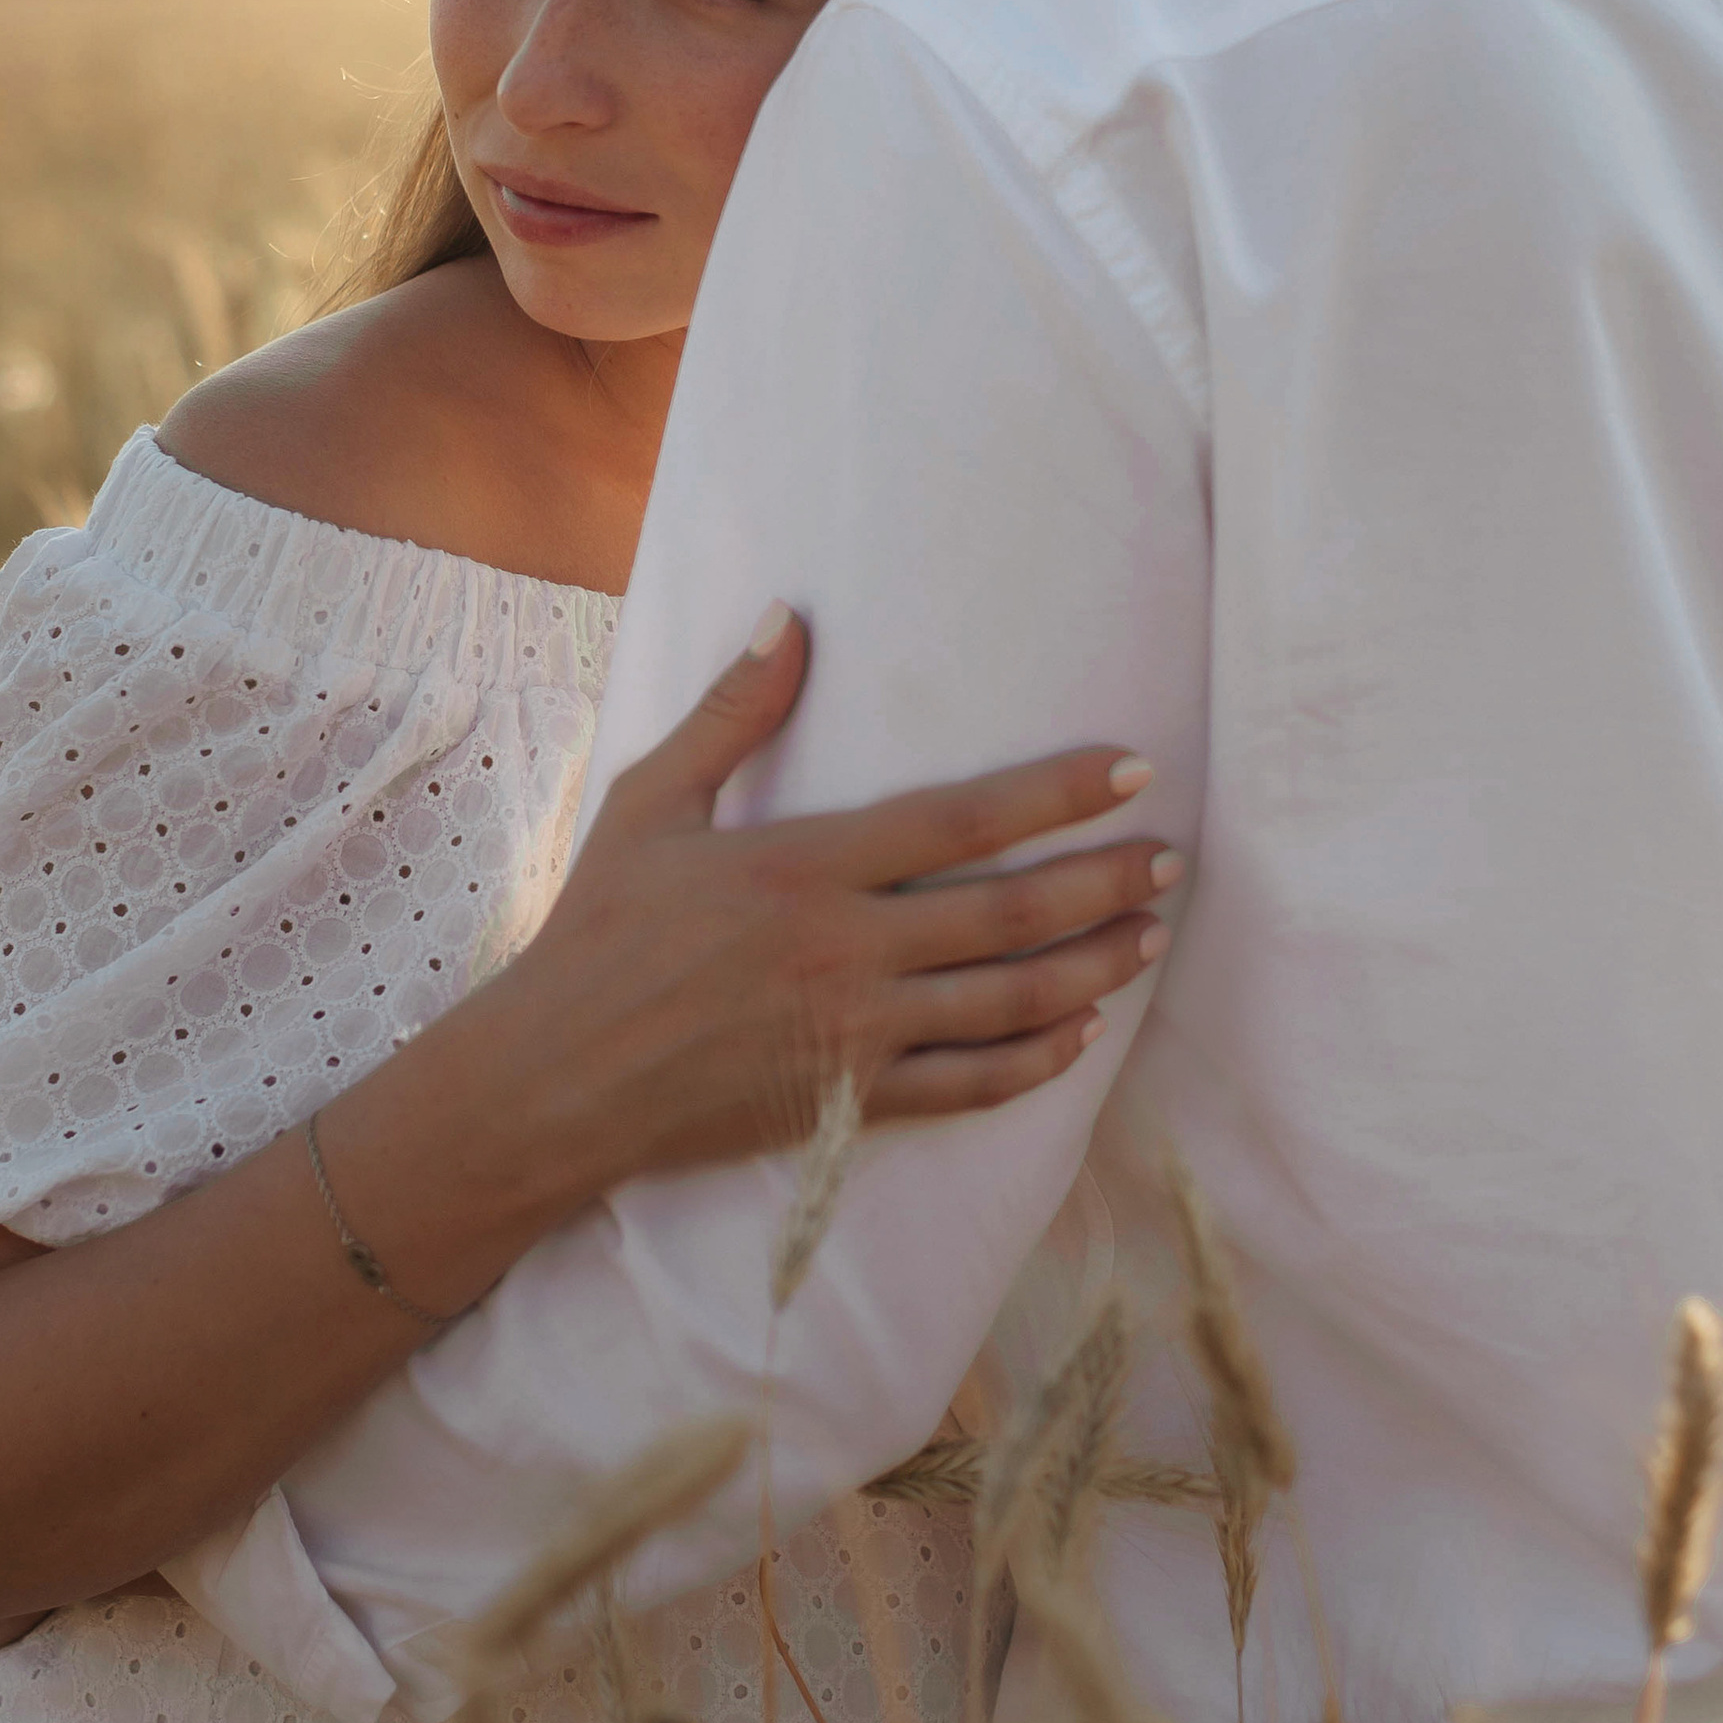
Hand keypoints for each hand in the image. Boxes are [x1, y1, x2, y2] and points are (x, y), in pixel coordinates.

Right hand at [472, 604, 1176, 1194]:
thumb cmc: (596, 933)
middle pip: (1010, 916)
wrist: (552, 1081)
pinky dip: (1034, 1062)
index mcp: (802, 867)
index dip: (1057, 793)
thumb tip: (790, 616)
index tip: (1131, 769)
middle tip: (1171, 859)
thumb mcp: (649, 804)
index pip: (961, 821)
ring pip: (1008, 1004)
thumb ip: (731, 713)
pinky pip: (967, 1088)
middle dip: (1104, 883)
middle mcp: (843, 952)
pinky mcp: (846, 1106)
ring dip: (1093, 969)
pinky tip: (1080, 1036)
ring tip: (1151, 938)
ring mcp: (852, 1037)